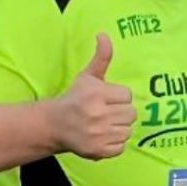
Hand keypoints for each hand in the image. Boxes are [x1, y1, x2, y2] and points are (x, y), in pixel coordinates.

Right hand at [50, 33, 136, 160]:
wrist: (55, 125)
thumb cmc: (74, 98)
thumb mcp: (87, 76)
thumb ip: (101, 56)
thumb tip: (103, 34)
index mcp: (97, 94)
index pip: (127, 95)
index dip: (118, 97)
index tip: (106, 99)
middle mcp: (98, 114)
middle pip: (131, 113)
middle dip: (120, 112)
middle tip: (106, 112)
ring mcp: (98, 134)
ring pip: (128, 130)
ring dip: (119, 128)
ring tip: (105, 124)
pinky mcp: (99, 150)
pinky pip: (122, 146)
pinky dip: (115, 143)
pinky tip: (103, 136)